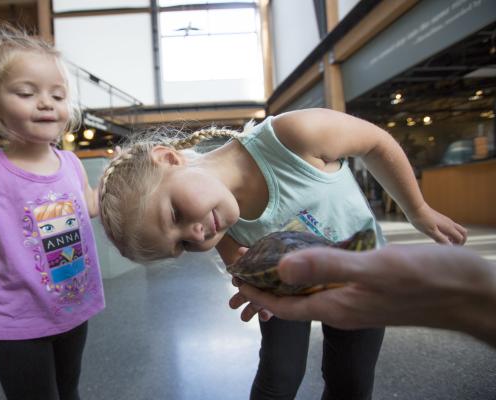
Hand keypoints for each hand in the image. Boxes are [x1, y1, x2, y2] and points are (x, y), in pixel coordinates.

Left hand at [233, 245, 495, 340]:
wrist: (471, 293)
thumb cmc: (426, 281)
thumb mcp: (374, 269)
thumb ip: (327, 267)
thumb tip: (280, 269)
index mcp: (338, 307)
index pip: (285, 307)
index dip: (258, 294)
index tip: (234, 280)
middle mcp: (344, 307)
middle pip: (296, 301)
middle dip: (269, 286)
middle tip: (248, 264)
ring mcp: (359, 300)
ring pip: (314, 292)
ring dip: (291, 278)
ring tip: (272, 259)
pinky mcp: (373, 290)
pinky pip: (332, 283)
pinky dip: (316, 271)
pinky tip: (316, 255)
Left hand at [406, 202, 466, 244]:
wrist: (415, 207)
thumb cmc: (421, 220)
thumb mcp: (431, 232)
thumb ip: (441, 239)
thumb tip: (451, 247)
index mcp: (448, 227)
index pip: (460, 238)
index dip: (458, 245)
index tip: (450, 250)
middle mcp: (449, 223)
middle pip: (463, 232)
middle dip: (461, 240)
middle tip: (452, 246)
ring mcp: (445, 220)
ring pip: (457, 229)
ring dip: (454, 236)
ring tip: (445, 242)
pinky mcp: (440, 219)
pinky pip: (450, 227)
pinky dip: (449, 233)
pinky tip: (439, 235)